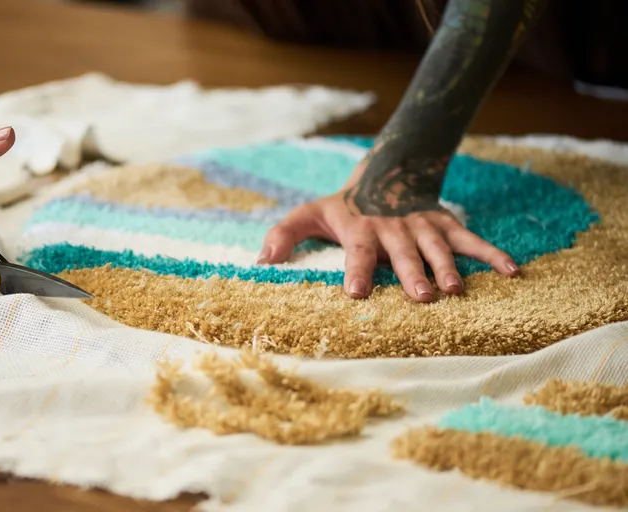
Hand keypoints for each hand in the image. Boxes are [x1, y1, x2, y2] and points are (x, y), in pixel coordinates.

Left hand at [257, 166, 519, 302]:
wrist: (386, 174)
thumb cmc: (343, 207)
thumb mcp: (310, 214)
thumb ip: (285, 234)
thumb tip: (260, 260)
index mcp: (360, 228)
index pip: (358, 250)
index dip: (357, 269)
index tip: (355, 292)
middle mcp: (394, 228)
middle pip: (404, 252)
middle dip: (412, 273)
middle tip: (421, 296)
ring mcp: (423, 226)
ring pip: (437, 247)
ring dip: (448, 267)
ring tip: (456, 290)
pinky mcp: (446, 225)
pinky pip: (471, 239)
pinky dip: (492, 254)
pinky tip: (512, 272)